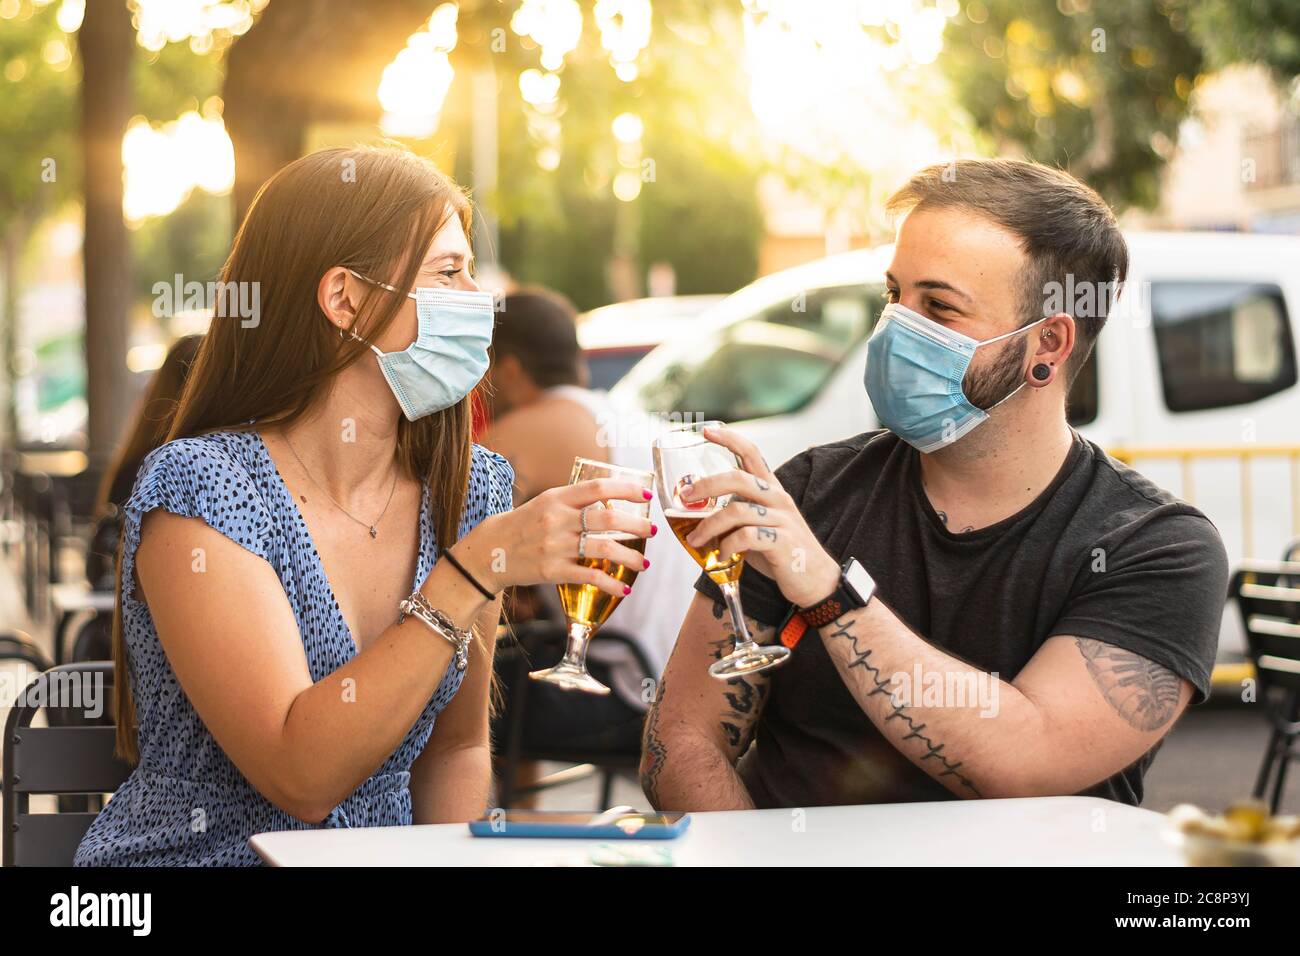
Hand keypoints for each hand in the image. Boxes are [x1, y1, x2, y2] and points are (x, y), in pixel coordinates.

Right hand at [455, 478, 655, 597]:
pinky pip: (590, 577)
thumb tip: (612, 501)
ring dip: (631, 557)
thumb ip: (575, 502)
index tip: (646, 494)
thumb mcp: (545, 502)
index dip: (626, 489)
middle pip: (607, 518)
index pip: (598, 488)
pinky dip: (611, 583)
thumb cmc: (523, 524)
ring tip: (644, 563)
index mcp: (557, 498)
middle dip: (636, 525)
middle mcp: (557, 520)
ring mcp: (555, 546)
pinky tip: (623, 587)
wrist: (489, 551)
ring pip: (604, 548)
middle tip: (652, 530)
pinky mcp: (553, 571)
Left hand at [680, 425, 838, 607]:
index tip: (707, 430)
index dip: (730, 439)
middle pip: (738, 478)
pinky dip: (727, 546)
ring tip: (695, 540)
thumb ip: (736, 515)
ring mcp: (781, 519)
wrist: (816, 581)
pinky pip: (745, 536)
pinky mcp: (781, 542)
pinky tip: (722, 556)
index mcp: (771, 490)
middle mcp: (778, 498)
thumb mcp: (759, 526)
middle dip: (706, 486)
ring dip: (708, 526)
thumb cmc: (781, 552)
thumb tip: (697, 514)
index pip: (752, 453)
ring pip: (736, 510)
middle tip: (686, 497)